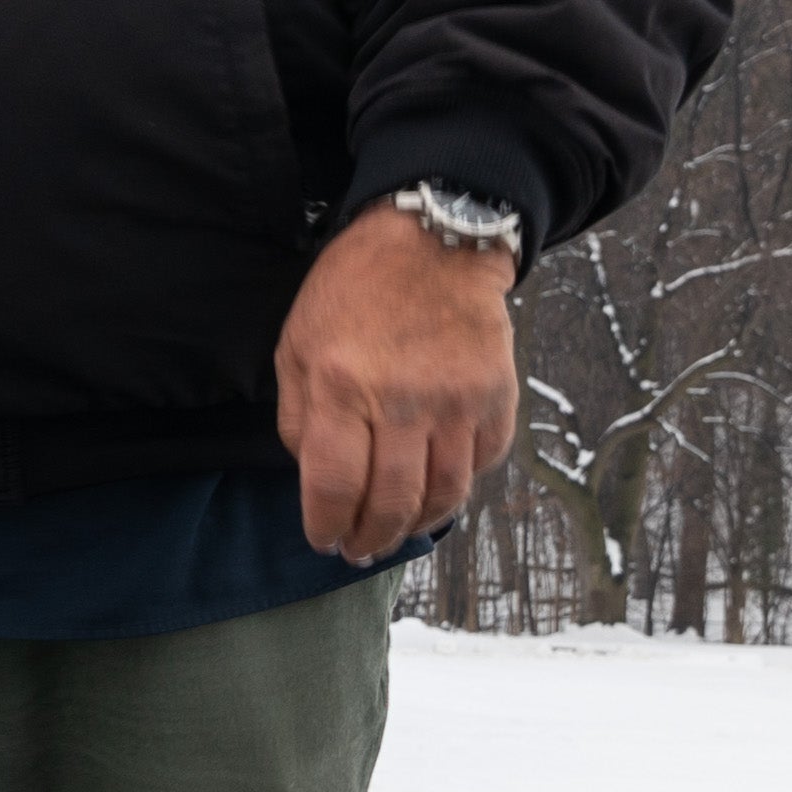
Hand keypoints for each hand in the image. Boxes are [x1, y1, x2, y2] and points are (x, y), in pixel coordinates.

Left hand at [278, 201, 518, 559]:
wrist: (434, 241)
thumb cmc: (351, 292)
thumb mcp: (295, 346)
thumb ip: (297, 417)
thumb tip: (314, 478)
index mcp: (340, 388)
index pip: (335, 486)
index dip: (328, 526)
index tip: (324, 540)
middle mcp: (402, 401)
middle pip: (392, 501)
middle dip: (371, 538)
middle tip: (359, 550)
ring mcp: (456, 401)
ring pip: (444, 493)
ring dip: (416, 526)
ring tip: (395, 533)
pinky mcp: (496, 396)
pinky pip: (482, 463)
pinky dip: (459, 487)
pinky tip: (436, 491)